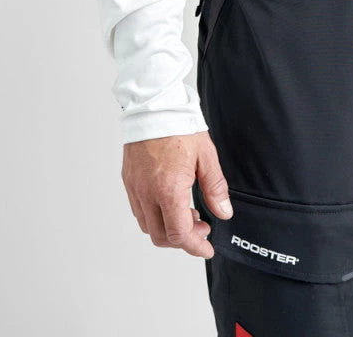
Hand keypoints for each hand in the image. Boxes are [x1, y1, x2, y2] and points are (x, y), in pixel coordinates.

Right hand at [122, 130, 232, 257]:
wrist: (154, 106)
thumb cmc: (179, 126)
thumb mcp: (206, 156)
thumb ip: (215, 188)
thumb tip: (223, 212)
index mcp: (168, 189)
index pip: (179, 233)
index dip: (195, 246)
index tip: (206, 247)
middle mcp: (147, 193)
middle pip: (160, 236)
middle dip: (182, 239)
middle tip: (201, 227)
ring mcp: (135, 188)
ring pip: (147, 226)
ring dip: (167, 228)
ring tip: (186, 212)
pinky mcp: (129, 180)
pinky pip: (139, 210)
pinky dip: (154, 215)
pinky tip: (169, 202)